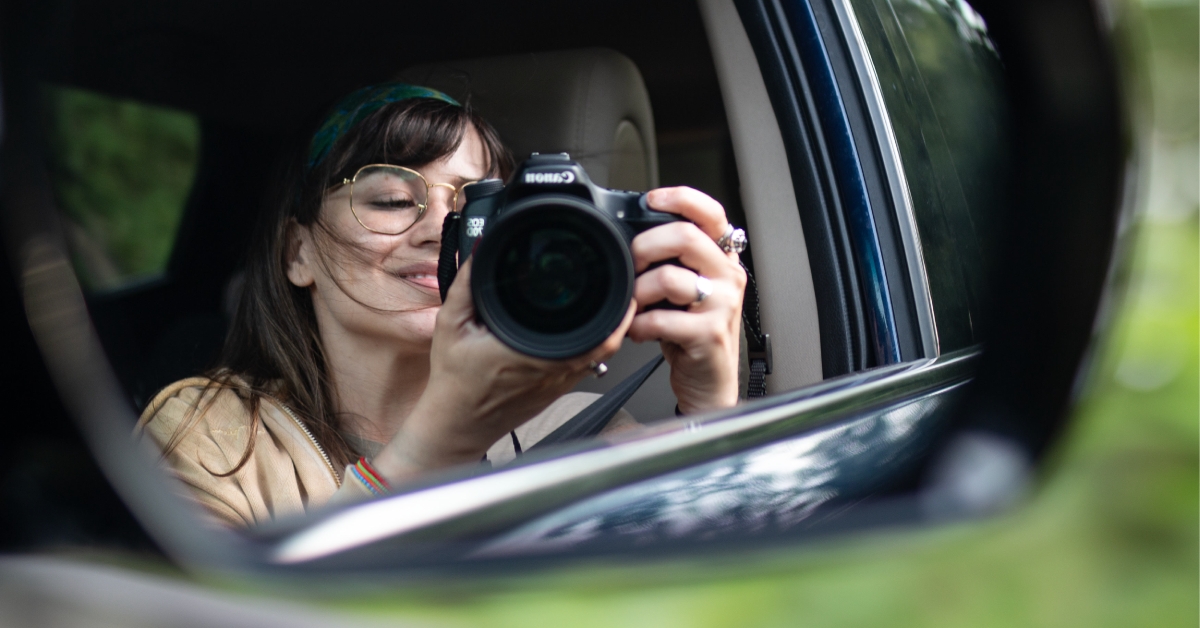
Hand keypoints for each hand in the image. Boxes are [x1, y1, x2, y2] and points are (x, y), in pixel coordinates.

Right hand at [373, 260, 632, 481]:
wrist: (456, 425)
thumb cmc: (454, 380)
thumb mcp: (451, 326)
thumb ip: (465, 286)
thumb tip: (481, 250)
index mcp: (530, 352)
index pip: (592, 335)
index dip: (614, 310)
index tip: (620, 285)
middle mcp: (551, 369)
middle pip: (606, 342)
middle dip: (617, 312)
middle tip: (622, 285)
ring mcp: (558, 383)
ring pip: (601, 355)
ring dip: (609, 328)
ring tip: (609, 301)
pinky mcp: (557, 391)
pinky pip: (587, 364)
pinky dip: (594, 344)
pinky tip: (587, 326)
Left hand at [629, 187, 745, 413]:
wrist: (708, 383)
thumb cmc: (692, 335)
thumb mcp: (686, 291)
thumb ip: (672, 262)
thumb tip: (633, 238)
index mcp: (721, 259)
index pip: (711, 213)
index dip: (681, 198)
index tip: (652, 200)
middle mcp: (728, 276)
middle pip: (686, 236)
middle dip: (645, 246)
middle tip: (632, 264)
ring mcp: (722, 305)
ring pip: (669, 278)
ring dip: (639, 292)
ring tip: (634, 306)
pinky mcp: (710, 335)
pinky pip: (662, 319)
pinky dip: (640, 326)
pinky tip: (640, 331)